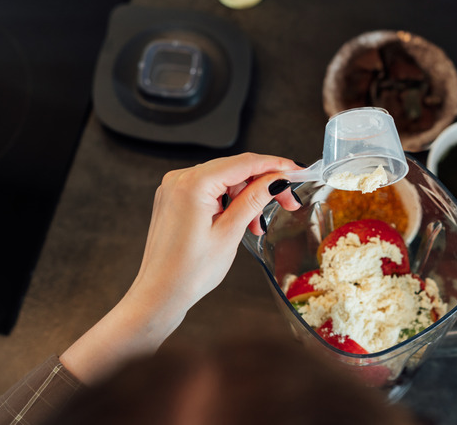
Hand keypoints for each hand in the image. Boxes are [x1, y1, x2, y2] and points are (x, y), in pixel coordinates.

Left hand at [61, 153, 302, 383]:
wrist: (160, 294)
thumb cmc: (189, 271)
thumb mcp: (230, 232)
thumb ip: (254, 199)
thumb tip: (276, 178)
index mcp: (193, 184)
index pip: (244, 163)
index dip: (275, 164)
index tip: (297, 170)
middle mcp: (180, 179)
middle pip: (234, 169)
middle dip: (263, 184)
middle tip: (287, 202)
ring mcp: (174, 188)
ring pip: (224, 180)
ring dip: (246, 196)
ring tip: (258, 225)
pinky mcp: (174, 199)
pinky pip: (209, 190)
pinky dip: (229, 201)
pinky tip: (241, 220)